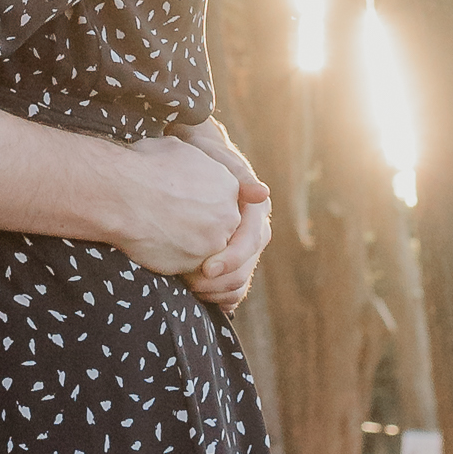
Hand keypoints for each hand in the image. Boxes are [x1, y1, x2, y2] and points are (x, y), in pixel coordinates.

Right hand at [106, 135, 246, 277]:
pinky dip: (174, 258)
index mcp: (227, 184)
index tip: (181, 200)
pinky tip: (154, 243)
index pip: (222, 200)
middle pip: (218, 226)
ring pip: (205, 249)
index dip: (200, 200)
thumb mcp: (179, 149)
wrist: (124, 194)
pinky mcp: (195, 267)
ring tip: (160, 229)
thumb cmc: (146, 166)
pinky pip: (189, 267)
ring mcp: (213, 244)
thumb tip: (190, 165)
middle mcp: (228, 216)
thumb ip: (197, 163)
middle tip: (170, 216)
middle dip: (198, 224)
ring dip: (187, 243)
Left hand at [185, 156, 271, 308]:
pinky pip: (231, 290)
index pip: (250, 241)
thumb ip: (238, 174)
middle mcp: (255, 232)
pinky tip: (198, 295)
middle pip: (245, 269)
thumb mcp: (217, 156)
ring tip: (189, 288)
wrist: (196, 160)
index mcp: (256, 210)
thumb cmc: (204, 155)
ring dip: (217, 292)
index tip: (205, 268)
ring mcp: (245, 250)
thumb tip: (263, 192)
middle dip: (219, 281)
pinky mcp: (232, 261)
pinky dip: (218, 298)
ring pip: (239, 283)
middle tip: (189, 283)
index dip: (231, 258)